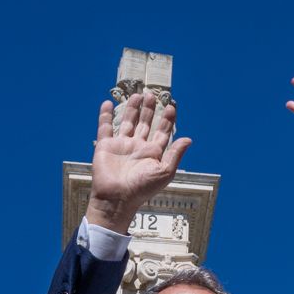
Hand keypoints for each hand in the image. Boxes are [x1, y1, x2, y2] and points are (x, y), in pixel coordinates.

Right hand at [86, 92, 193, 231]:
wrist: (117, 199)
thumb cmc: (142, 189)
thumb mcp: (164, 172)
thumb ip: (175, 154)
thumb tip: (188, 139)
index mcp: (153, 153)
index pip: (162, 132)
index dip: (167, 120)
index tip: (171, 107)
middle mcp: (138, 147)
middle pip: (145, 123)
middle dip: (149, 110)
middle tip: (152, 95)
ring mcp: (121, 145)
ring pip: (128, 122)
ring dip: (132, 109)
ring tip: (137, 95)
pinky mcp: (105, 146)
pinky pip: (105, 127)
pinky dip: (105, 115)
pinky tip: (108, 104)